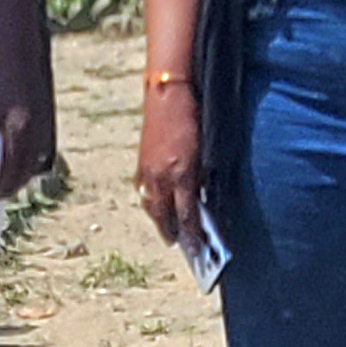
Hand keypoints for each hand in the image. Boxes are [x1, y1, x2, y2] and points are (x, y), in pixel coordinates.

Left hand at [0, 58, 51, 199]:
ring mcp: (47, 125)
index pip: (11, 171)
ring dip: (26, 173)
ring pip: (38, 160)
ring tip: (11, 178)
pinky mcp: (51, 117)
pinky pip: (45, 147)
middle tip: (0, 191)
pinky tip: (24, 157)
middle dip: (15, 184)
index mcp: (18, 130)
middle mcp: (36, 131)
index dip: (2, 186)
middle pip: (28, 170)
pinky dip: (34, 158)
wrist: (22, 51)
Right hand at [133, 75, 202, 249]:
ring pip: (152, 207)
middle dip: (173, 233)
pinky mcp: (141, 164)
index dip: (193, 236)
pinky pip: (144, 193)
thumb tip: (200, 198)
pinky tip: (155, 207)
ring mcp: (149, 172)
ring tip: (167, 233)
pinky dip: (150, 205)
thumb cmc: (192, 119)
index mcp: (182, 175)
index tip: (199, 250)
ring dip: (160, 222)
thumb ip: (201, 177)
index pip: (187, 216)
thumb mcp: (204, 151)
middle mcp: (162, 178)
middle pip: (165, 217)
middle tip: (182, 246)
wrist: (166, 96)